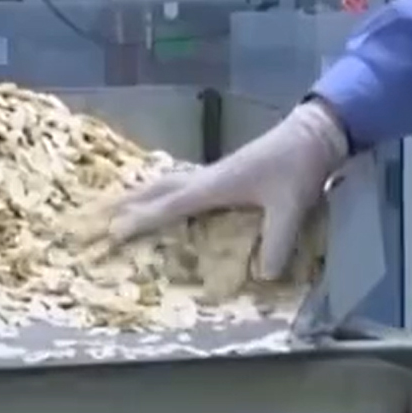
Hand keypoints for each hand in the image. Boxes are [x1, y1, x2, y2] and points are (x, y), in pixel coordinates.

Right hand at [105, 101, 348, 279]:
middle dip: (127, 204)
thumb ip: (277, 241)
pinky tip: (163, 196)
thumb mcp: (291, 207)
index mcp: (216, 185)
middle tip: (98, 218)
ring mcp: (214, 173)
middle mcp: (207, 178)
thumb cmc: (298, 167)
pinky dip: (163, 191)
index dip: (142, 220)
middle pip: (158, 189)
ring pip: (167, 182)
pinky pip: (182, 183)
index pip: (170, 205)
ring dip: (141, 194)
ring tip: (117, 206)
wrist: (313, 134)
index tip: (113, 232)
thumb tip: (265, 277)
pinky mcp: (224, 174)